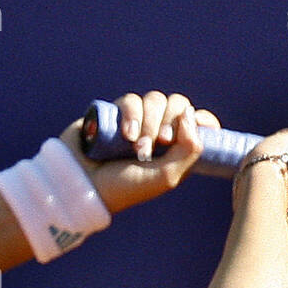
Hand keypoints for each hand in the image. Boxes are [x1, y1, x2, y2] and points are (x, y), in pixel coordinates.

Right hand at [59, 91, 219, 214]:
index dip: (202, 120)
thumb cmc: (125, 188)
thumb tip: (192, 114)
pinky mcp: (116, 112)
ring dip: (148, 122)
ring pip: (155, 99)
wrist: (84, 184)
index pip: (200, 123)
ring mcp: (138, 121)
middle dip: (169, 121)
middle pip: (178, 104)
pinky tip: (125, 135)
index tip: (198, 125)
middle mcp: (159, 133)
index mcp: (176, 151)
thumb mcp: (166, 177)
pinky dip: (131, 115)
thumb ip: (189, 150)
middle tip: (160, 142)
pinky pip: (132, 100)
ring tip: (135, 146)